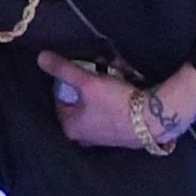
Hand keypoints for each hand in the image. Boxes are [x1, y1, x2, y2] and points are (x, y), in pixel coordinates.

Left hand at [40, 53, 195, 152]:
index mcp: (71, 128)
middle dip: (92, 81)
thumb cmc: (116, 103)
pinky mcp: (123, 133)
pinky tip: (129, 86)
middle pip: (82, 101)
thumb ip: (63, 69)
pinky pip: (114, 109)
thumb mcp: (87, 82)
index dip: (71, 79)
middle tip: (104, 69)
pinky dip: (118, 97)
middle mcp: (85, 137)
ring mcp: (105, 137)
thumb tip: (40, 58)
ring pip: (99, 104)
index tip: (84, 68)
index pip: (61, 98)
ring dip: (106, 87)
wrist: (155, 119)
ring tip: (119, 74)